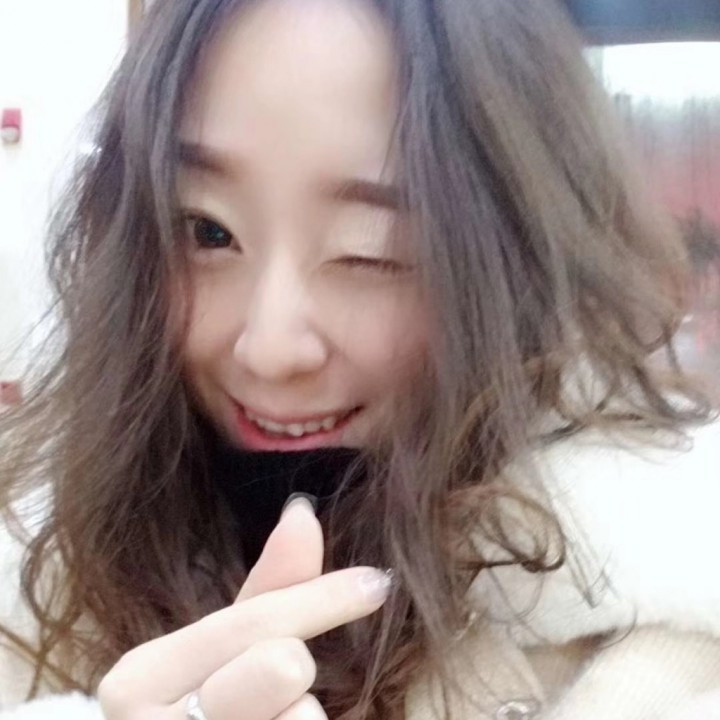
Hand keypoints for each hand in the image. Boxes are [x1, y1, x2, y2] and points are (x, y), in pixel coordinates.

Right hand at [98, 496, 391, 719]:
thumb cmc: (205, 708)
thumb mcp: (225, 647)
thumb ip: (268, 586)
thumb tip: (302, 510)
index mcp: (138, 677)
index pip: (252, 622)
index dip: (323, 597)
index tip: (376, 581)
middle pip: (282, 666)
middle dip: (296, 669)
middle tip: (279, 683)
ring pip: (303, 715)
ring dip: (303, 715)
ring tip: (269, 718)